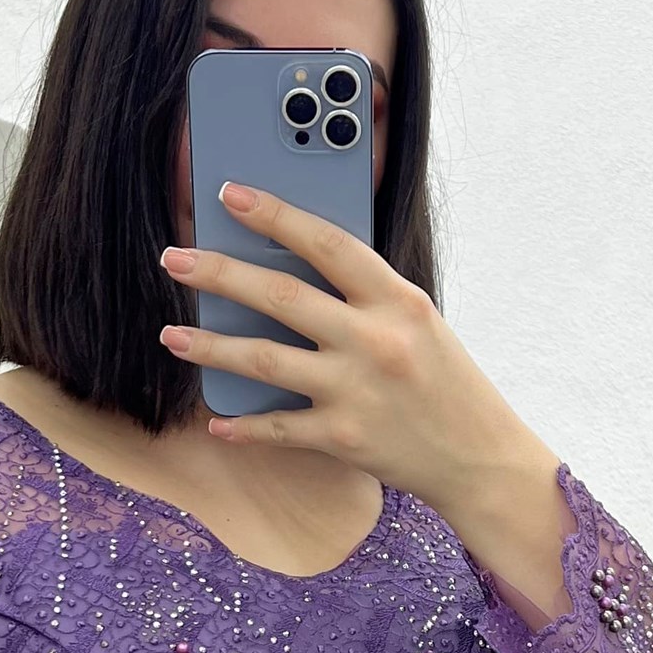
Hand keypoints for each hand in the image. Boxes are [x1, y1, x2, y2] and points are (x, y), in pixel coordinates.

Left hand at [158, 183, 569, 603]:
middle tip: (175, 259)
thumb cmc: (444, 381)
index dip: (276, 214)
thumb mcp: (417, 321)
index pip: (327, 243)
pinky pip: (276, 427)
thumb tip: (288, 267)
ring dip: (210, 346)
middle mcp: (374, 340)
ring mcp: (356, 391)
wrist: (480, 458)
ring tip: (172, 335)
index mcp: (396, 300)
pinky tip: (215, 421)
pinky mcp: (343, 438)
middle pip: (280, 295)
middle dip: (218, 274)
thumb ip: (364, 296)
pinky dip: (241, 425)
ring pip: (262, 359)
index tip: (231, 194)